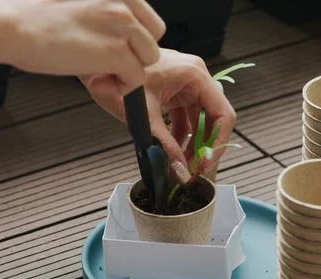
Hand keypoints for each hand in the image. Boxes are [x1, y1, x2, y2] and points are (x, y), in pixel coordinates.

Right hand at [9, 0, 164, 93]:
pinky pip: (136, 78)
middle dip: (137, 53)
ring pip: (149, 59)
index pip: (148, 19)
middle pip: (154, 38)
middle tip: (111, 60)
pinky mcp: (117, 52)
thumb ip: (106, 15)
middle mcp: (125, 4)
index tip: (117, 47)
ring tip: (103, 71)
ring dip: (129, 69)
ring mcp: (124, 27)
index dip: (135, 38)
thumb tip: (118, 35)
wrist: (16, 26)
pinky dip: (121, 86)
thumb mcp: (82, 5)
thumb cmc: (36, 16)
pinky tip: (100, 81)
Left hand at [81, 49, 236, 177]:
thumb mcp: (144, 117)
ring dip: (193, 143)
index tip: (206, 163)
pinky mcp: (175, 91)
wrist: (97, 67)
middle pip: (214, 119)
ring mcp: (186, 84)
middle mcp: (195, 77)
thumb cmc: (115, 79)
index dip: (218, 142)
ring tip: (182, 165)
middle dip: (205, 146)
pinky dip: (180, 135)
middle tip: (194, 169)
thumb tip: (179, 168)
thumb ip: (164, 144)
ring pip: (200, 120)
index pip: (223, 114)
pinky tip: (173, 151)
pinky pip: (186, 117)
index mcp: (195, 75)